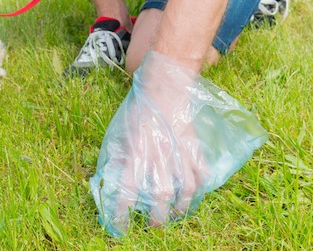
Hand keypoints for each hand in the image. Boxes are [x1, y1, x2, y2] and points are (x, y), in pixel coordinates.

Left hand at [90, 51, 267, 236]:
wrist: (164, 87)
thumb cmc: (138, 109)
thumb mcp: (121, 132)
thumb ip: (118, 156)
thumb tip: (111, 180)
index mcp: (136, 151)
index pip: (128, 189)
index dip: (122, 212)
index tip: (120, 226)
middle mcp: (159, 154)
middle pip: (161, 194)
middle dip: (158, 217)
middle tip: (153, 225)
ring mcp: (180, 151)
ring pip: (186, 188)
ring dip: (181, 207)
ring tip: (175, 214)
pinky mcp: (194, 146)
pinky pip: (202, 173)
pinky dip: (200, 187)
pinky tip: (194, 194)